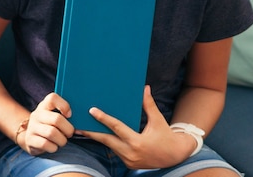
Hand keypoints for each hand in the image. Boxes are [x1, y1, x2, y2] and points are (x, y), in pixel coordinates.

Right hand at [17, 93, 74, 155]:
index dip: (64, 106)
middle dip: (68, 129)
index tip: (70, 115)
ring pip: (52, 133)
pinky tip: (54, 146)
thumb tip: (81, 119)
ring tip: (63, 141)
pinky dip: (54, 147)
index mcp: (44, 105)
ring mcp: (32, 127)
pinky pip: (45, 144)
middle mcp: (37, 114)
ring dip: (62, 140)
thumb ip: (65, 114)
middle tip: (70, 133)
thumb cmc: (49, 125)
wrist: (31, 137)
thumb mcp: (54, 115)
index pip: (52, 98)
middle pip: (57, 119)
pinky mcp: (30, 139)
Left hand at [78, 86, 196, 168]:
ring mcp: (128, 160)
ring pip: (109, 147)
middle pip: (106, 141)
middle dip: (91, 133)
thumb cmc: (166, 136)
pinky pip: (115, 151)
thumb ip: (149, 105)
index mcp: (137, 142)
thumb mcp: (158, 120)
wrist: (175, 156)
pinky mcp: (128, 164)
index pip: (117, 128)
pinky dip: (108, 143)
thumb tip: (145, 88)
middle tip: (78, 126)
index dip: (104, 119)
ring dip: (98, 138)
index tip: (92, 111)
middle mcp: (131, 153)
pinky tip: (99, 136)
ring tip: (85, 129)